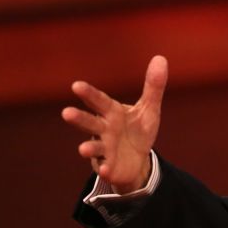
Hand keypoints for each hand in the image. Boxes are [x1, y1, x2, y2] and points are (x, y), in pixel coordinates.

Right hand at [62, 55, 167, 193]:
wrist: (138, 159)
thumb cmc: (138, 129)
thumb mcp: (149, 108)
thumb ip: (153, 86)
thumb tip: (161, 58)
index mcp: (112, 112)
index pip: (99, 101)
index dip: (89, 94)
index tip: (76, 85)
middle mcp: (104, 129)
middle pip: (90, 123)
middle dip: (79, 118)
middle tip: (66, 113)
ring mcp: (104, 149)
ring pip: (94, 147)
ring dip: (88, 147)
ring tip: (83, 149)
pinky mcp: (108, 166)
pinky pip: (106, 167)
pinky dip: (105, 168)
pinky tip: (106, 170)